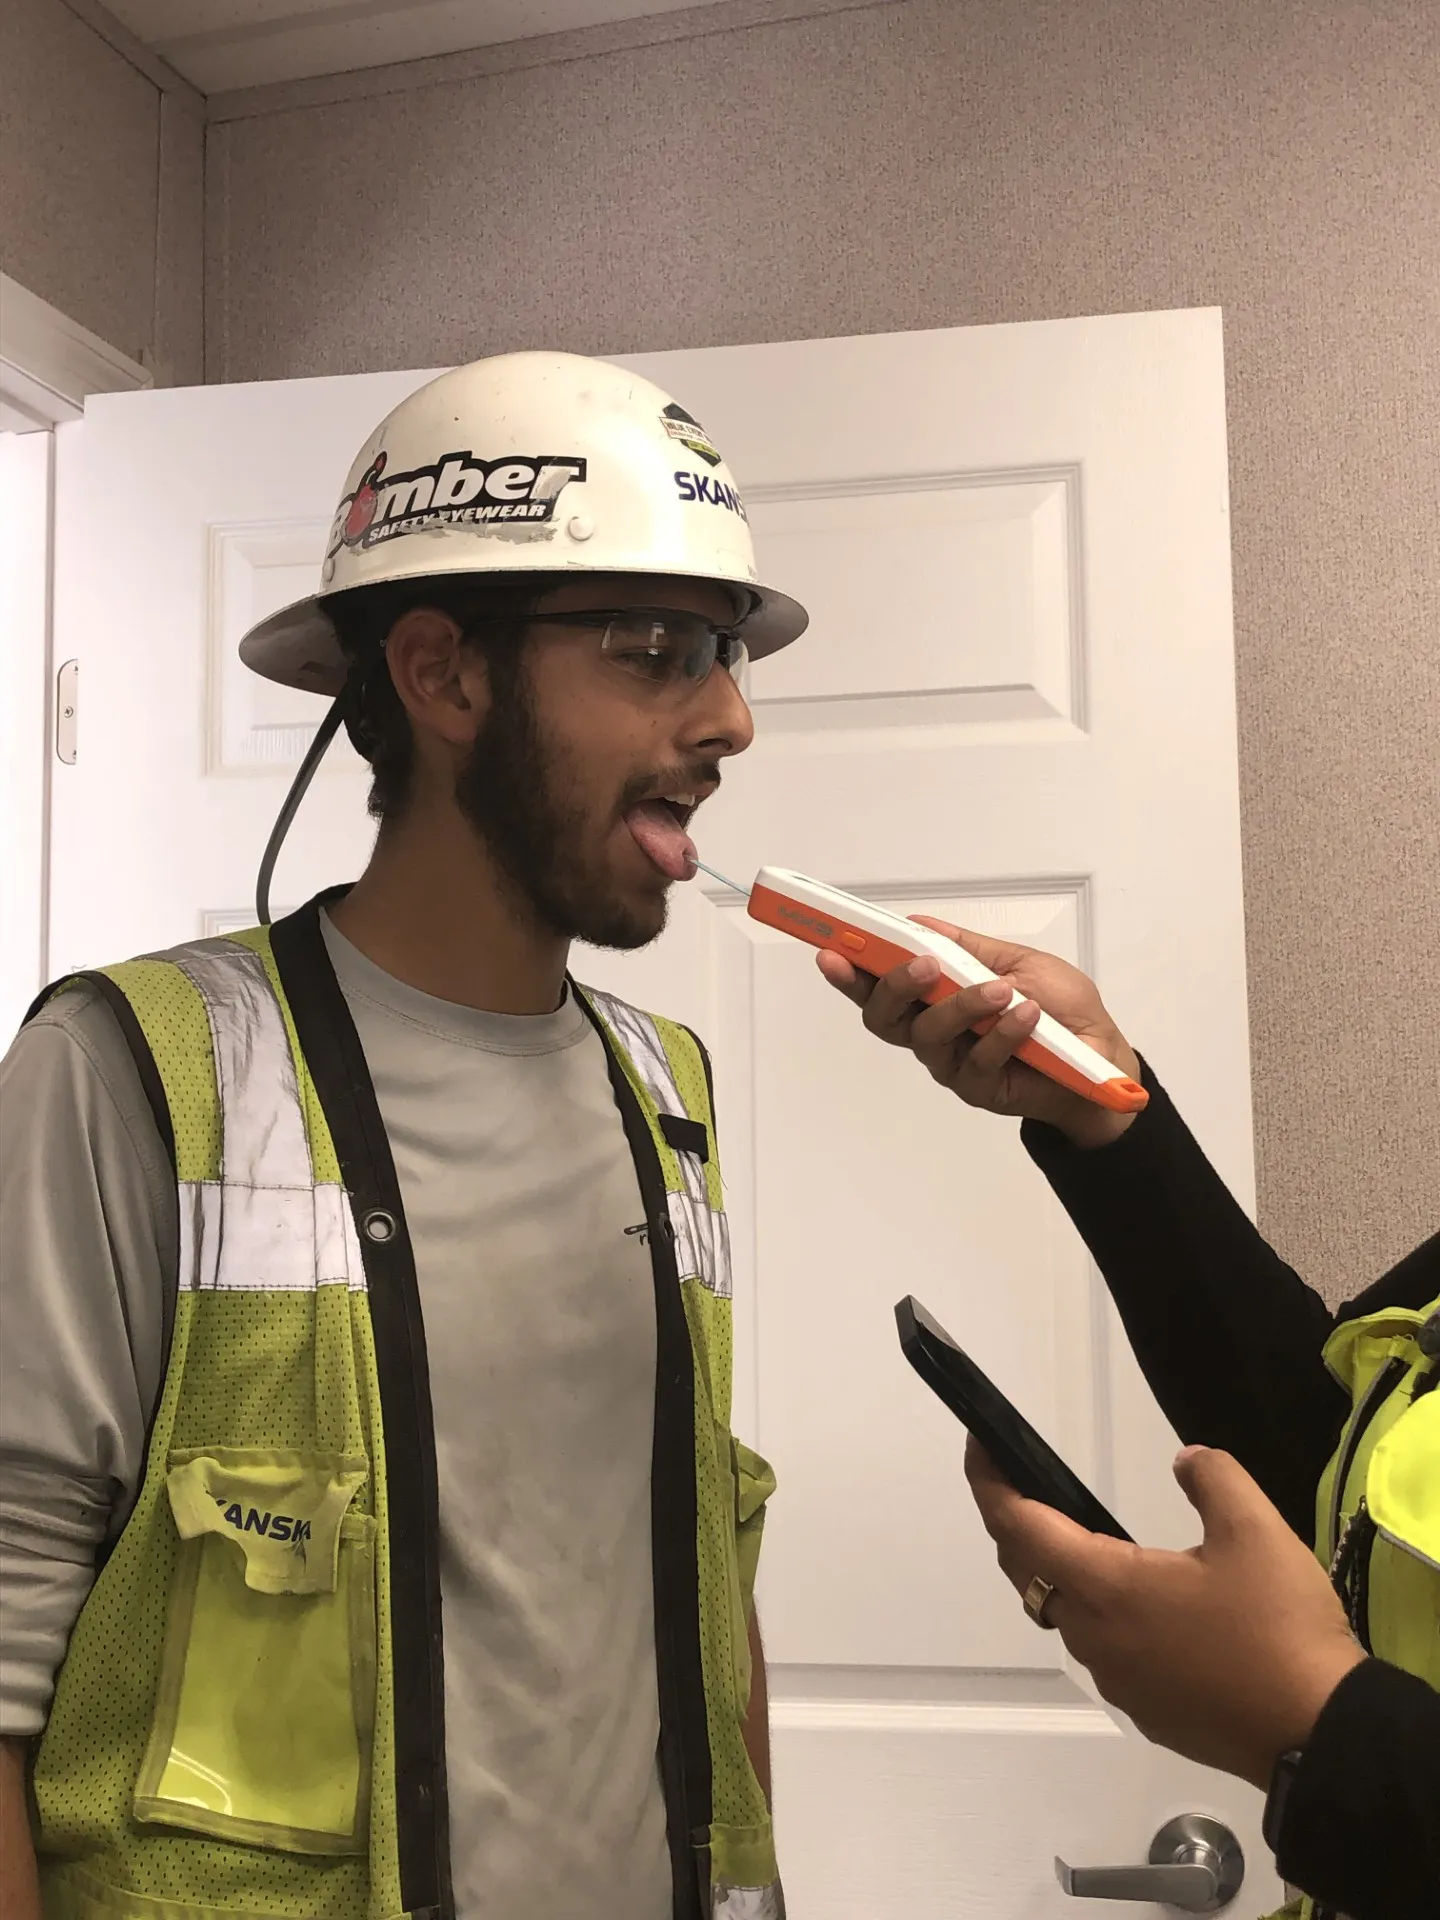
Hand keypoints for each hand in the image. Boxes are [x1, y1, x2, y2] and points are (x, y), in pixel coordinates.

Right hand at [817, 922, 1140, 1147]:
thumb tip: (915, 923)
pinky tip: (1027, 1015)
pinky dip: (1001, 1033)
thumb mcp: (1016, 961)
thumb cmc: (1060, 1007)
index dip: (850, 971)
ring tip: (1000, 990)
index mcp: (933, 997)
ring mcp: (952, 1064)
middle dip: (894, 987)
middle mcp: (933, 1032)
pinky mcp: (978, 1090)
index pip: (878, 985)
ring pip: (928, 1037)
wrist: (1104, 1055)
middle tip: (923, 966)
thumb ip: (966, 947)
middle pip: (884, 1018)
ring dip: (961, 1007)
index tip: (831, 949)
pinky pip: (976, 1062)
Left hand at [965, 1440, 1365, 1788]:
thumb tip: (1187, 1462)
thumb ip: (1212, 1479)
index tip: (981, 1446)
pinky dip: (1099, 1612)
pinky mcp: (1146, 1711)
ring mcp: (1118, 1681)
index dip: (990, 1483)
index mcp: (1106, 1587)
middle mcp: (1095, 1636)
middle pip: (1028, 1571)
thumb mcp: (1254, 1531)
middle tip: (1027, 1480)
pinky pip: (1102, 1649)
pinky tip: (1143, 1600)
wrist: (1320, 1737)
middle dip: (1016, 1522)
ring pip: (1064, 1613)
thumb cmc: (1279, 1631)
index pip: (1019, 1527)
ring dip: (1059, 1571)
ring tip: (1085, 1533)